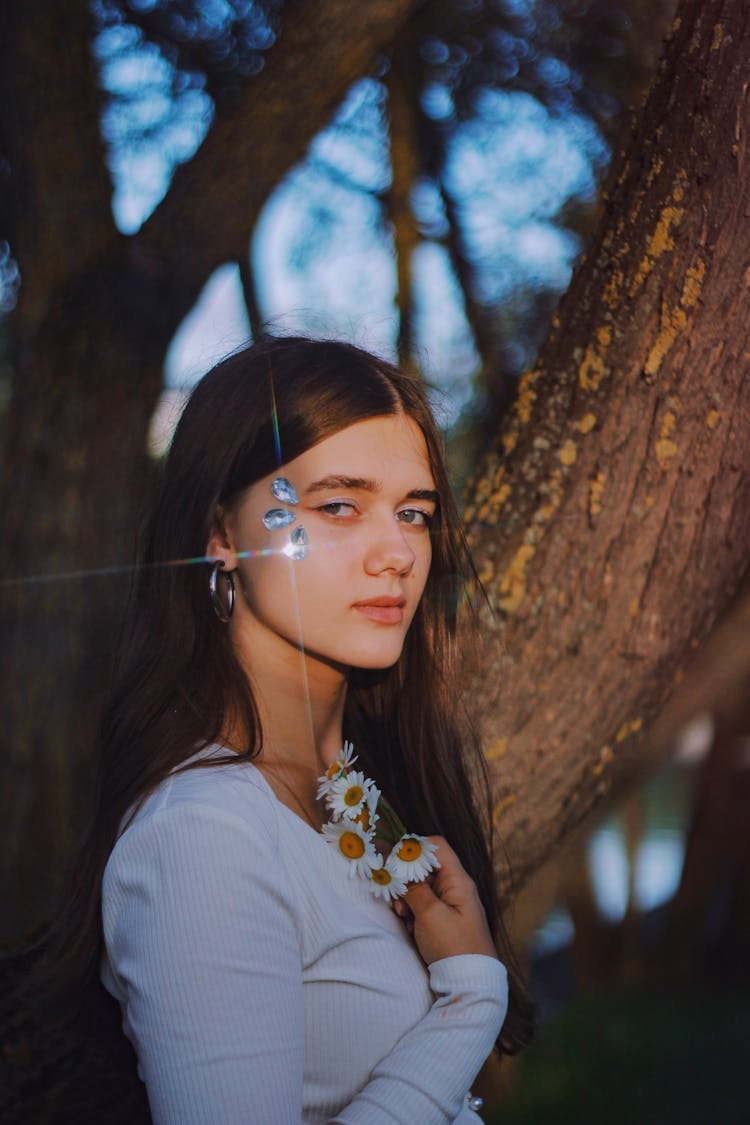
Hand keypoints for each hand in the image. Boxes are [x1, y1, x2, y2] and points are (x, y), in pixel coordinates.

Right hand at [394, 837, 497, 964]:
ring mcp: (449, 905)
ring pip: (420, 888)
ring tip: (403, 915)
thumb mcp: (430, 914)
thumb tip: (399, 866)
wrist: (469, 984)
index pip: (436, 846)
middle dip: (406, 879)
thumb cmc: (454, 947)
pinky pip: (422, 905)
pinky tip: (409, 926)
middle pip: (424, 867)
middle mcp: (455, 888)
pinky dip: (412, 912)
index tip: (394, 863)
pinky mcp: (442, 920)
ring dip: (406, 898)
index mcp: (458, 881)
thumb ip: (414, 887)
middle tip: (397, 899)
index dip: (413, 849)